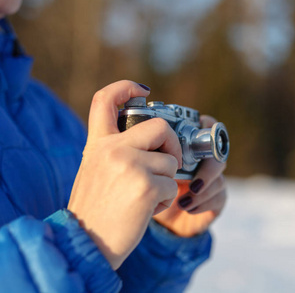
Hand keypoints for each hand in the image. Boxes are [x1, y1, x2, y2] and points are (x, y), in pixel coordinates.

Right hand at [68, 80, 181, 269]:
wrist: (86, 244)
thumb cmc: (96, 210)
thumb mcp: (95, 171)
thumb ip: (116, 151)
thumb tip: (151, 138)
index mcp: (97, 144)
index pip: (105, 100)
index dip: (125, 88)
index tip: (143, 90)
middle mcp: (112, 149)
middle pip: (159, 126)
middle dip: (172, 144)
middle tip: (170, 162)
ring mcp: (130, 165)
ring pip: (170, 161)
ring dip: (165, 181)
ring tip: (145, 197)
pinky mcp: (146, 185)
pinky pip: (171, 185)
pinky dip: (165, 199)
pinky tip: (146, 209)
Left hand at [153, 115, 226, 237]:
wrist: (157, 219)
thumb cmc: (148, 186)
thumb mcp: (146, 166)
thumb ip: (149, 151)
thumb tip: (143, 142)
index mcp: (189, 146)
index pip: (207, 126)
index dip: (206, 127)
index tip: (195, 140)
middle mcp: (204, 160)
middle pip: (218, 154)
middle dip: (206, 169)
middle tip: (191, 182)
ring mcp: (212, 179)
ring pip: (219, 178)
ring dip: (201, 190)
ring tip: (182, 200)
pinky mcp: (217, 199)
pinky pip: (219, 197)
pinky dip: (201, 203)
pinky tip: (186, 207)